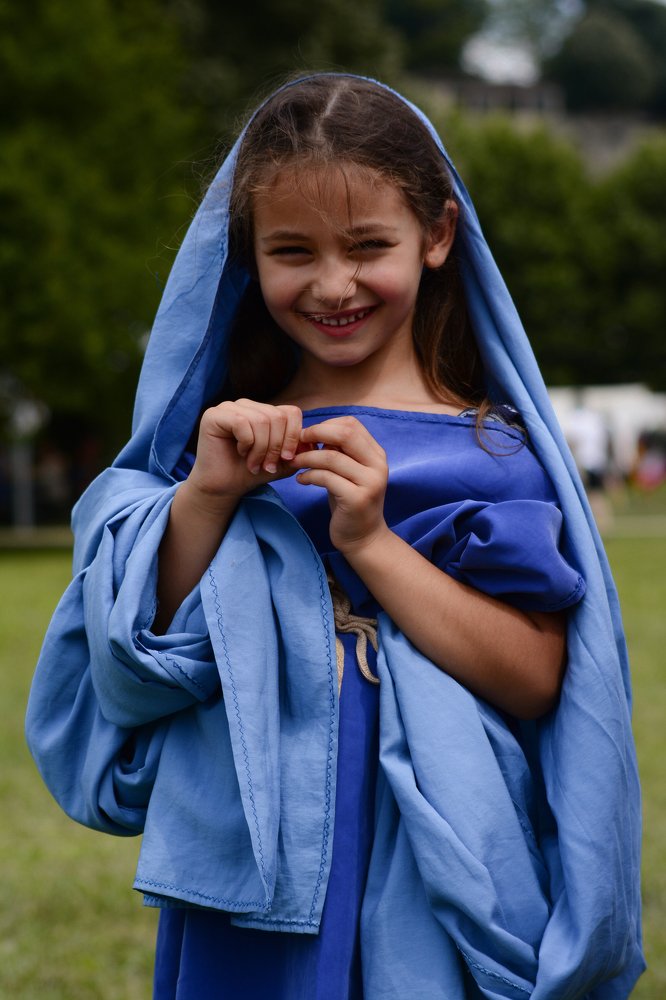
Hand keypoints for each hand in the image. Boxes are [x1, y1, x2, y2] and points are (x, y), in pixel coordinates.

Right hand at [187, 399, 304, 507]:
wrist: (223, 487)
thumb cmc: (250, 473)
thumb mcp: (281, 462)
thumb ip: (297, 451)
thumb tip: (312, 441)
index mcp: (263, 411)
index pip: (291, 412)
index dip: (293, 436)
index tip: (286, 459)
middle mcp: (246, 404)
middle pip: (277, 416)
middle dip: (276, 446)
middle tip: (267, 465)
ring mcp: (229, 407)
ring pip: (261, 420)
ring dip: (261, 449)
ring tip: (254, 464)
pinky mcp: (214, 415)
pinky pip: (242, 422)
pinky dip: (246, 443)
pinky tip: (239, 453)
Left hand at [292, 416, 388, 553]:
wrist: (363, 537)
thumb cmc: (349, 501)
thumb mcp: (346, 472)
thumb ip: (337, 452)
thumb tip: (312, 433)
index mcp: (376, 454)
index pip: (351, 424)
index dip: (325, 425)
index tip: (307, 436)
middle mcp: (377, 465)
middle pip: (345, 433)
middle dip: (316, 433)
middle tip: (297, 443)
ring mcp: (369, 482)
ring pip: (331, 457)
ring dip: (306, 457)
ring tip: (294, 463)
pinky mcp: (357, 498)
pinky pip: (326, 478)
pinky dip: (308, 475)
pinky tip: (301, 480)